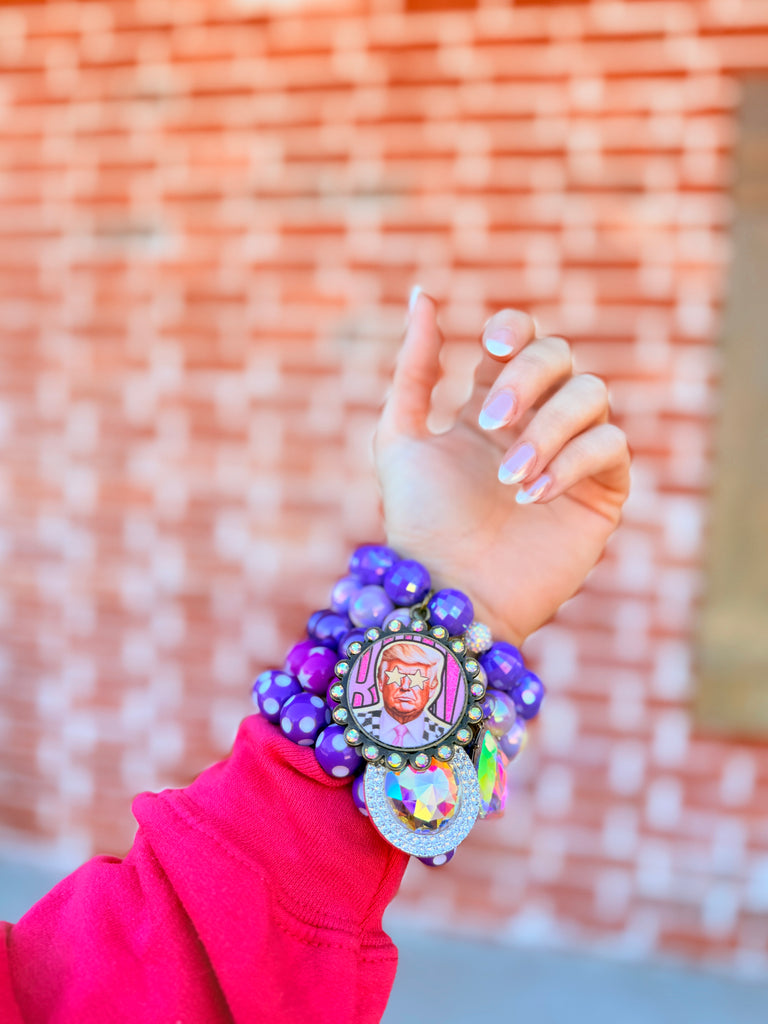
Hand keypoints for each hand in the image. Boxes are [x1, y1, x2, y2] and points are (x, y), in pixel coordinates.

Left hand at [374, 291, 629, 646]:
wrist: (447, 592)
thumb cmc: (419, 522)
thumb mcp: (400, 437)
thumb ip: (413, 368)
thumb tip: (423, 295)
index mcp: (491, 408)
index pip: (523, 341)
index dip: (516, 329)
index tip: (492, 345)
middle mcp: (536, 425)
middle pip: (561, 357)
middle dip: (527, 378)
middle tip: (488, 421)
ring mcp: (572, 457)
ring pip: (592, 396)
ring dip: (547, 428)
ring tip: (508, 476)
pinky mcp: (601, 494)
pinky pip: (611, 447)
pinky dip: (572, 462)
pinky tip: (530, 495)